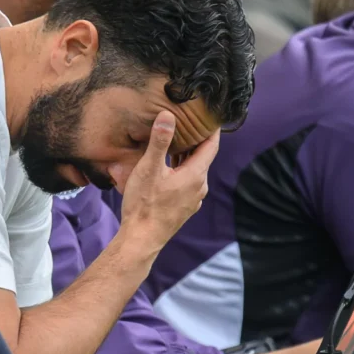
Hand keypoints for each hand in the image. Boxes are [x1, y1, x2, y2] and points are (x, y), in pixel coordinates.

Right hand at [120, 111, 219, 254]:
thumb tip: (168, 115)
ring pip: (193, 172)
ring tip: (175, 144)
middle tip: (188, 124)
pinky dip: (180, 172)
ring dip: (186, 158)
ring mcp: (192, 200)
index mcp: (195, 175)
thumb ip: (159, 141)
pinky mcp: (183, 208)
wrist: (141, 238)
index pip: (211, 146)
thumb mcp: (149, 168)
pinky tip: (166, 171)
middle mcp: (199, 187)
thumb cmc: (145, 204)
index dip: (212, 129)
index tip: (211, 115)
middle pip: (202, 158)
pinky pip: (186, 184)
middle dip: (195, 141)